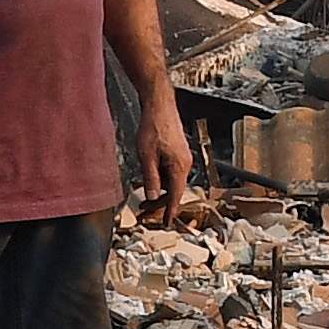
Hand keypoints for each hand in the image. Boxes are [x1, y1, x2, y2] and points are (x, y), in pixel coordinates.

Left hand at [136, 114, 197, 228]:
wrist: (159, 106)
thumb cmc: (153, 127)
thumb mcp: (146, 156)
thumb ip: (150, 178)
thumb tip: (152, 196)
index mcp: (179, 166)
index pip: (176, 195)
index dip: (170, 210)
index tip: (166, 222)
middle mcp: (185, 163)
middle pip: (174, 190)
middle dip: (160, 202)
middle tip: (145, 212)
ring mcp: (183, 158)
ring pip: (172, 181)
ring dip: (159, 190)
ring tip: (143, 199)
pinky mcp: (178, 152)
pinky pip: (171, 172)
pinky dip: (161, 179)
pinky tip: (150, 179)